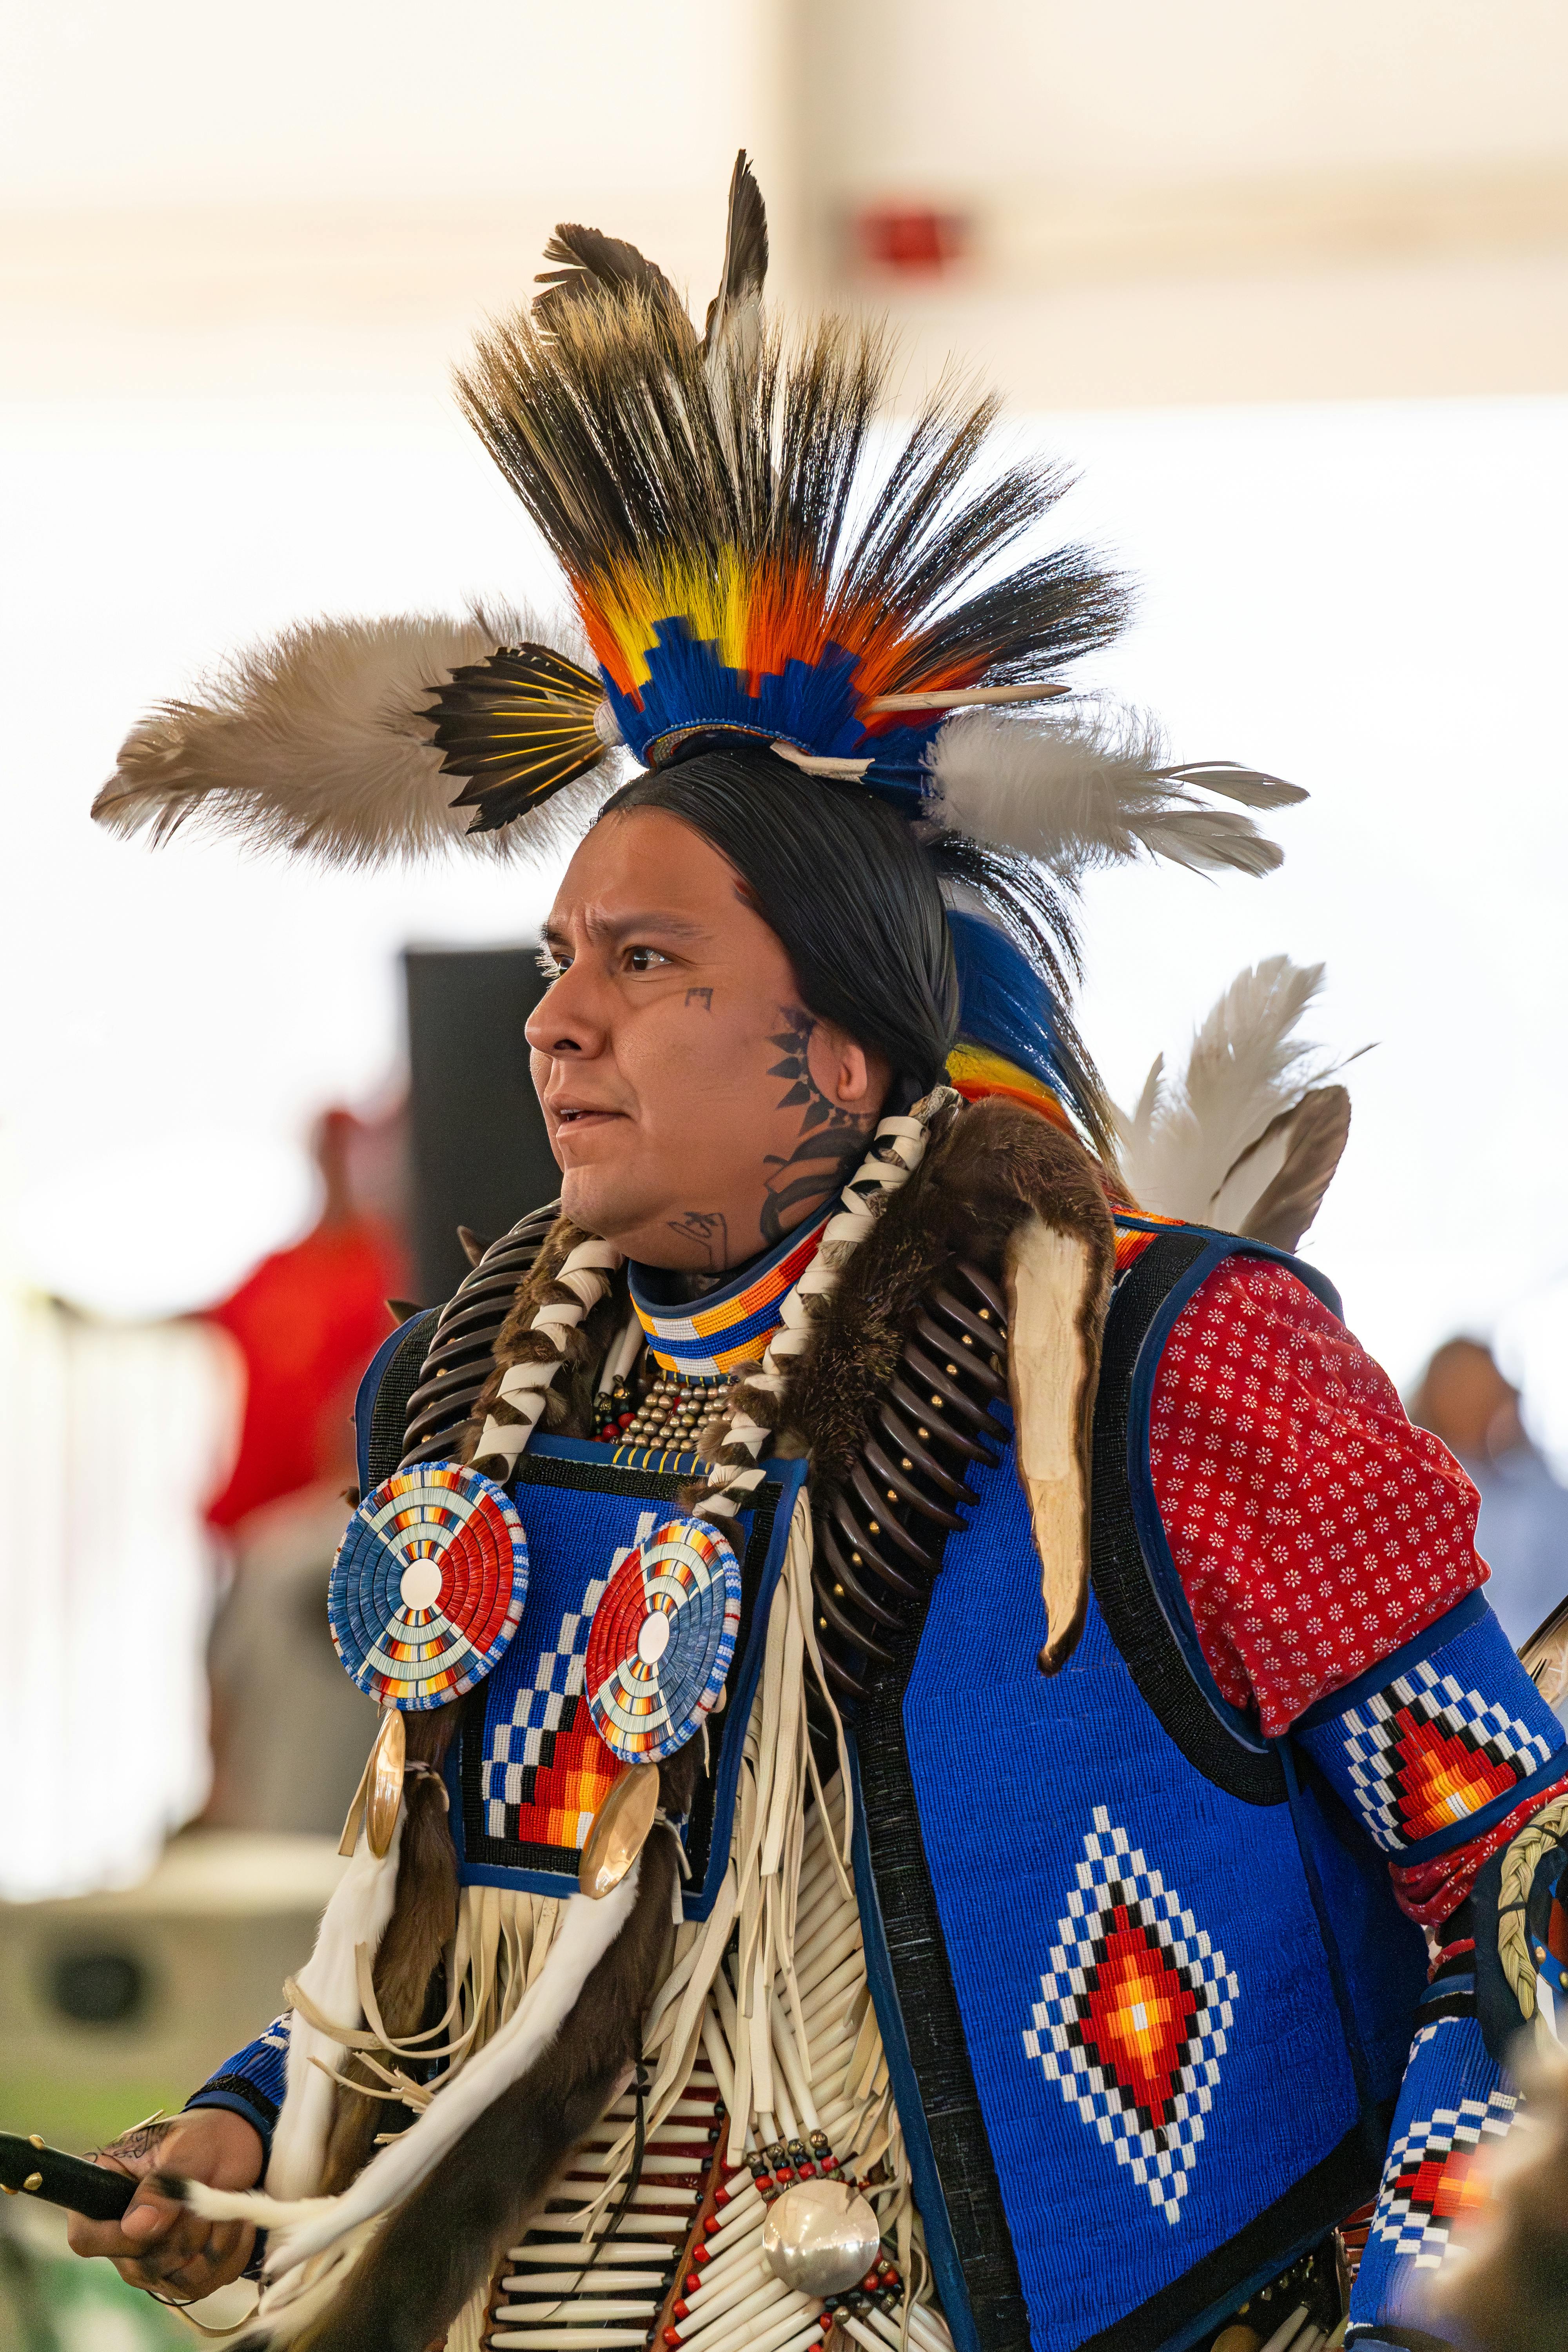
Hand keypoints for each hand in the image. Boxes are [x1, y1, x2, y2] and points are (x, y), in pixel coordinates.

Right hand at [66, 2107, 263, 2299]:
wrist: (235, 2141)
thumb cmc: (201, 2137)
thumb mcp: (183, 2149)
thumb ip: (160, 2187)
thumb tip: (135, 2228)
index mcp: (105, 2192)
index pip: (86, 2237)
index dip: (118, 2240)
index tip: (160, 2218)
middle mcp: (121, 2233)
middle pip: (137, 2269)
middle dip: (183, 2238)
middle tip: (207, 2201)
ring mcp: (150, 2256)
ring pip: (173, 2283)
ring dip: (211, 2249)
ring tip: (228, 2212)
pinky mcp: (181, 2269)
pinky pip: (202, 2285)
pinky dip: (228, 2259)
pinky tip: (238, 2226)